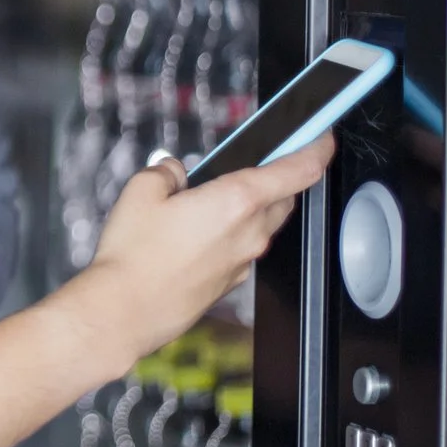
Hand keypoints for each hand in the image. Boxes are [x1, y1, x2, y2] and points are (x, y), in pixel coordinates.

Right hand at [65, 135, 335, 361]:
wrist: (124, 312)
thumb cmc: (134, 256)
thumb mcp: (141, 191)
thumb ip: (166, 171)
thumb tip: (174, 171)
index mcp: (236, 201)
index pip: (299, 170)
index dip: (317, 147)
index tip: (321, 134)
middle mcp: (249, 232)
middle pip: (284, 196)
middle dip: (279, 176)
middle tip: (258, 160)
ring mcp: (242, 261)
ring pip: (263, 224)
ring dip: (253, 206)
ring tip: (213, 197)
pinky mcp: (229, 282)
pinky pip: (242, 248)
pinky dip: (232, 234)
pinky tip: (197, 233)